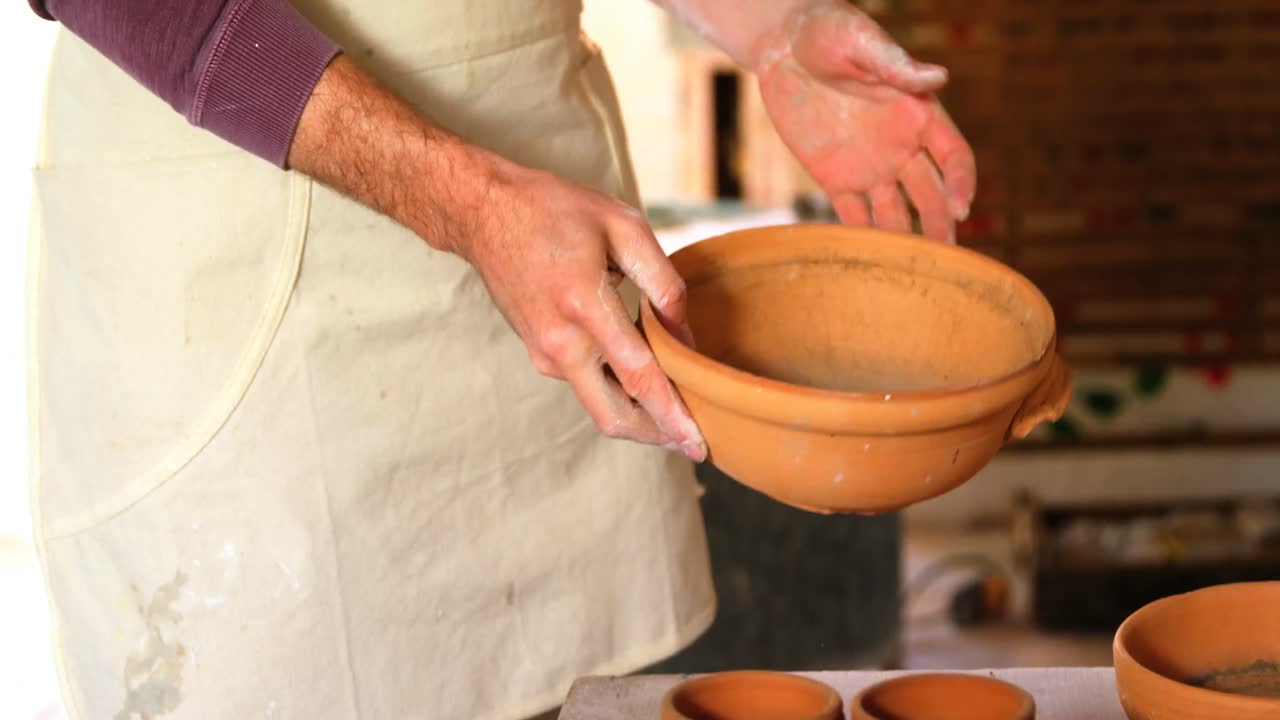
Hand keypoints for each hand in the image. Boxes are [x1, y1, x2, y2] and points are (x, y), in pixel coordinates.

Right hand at [288, 55, 705, 460]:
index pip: (638, 378)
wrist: (484, 212)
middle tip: (695, 444)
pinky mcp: (539, 354)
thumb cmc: (555, 210)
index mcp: (584, 307)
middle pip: (613, 417)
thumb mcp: (622, 226)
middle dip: (657, 437)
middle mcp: (560, 343)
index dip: (672, 415)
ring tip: (680, 410)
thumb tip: (686, 336)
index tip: (699, 444)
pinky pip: (586, 383)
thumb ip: (662, 282)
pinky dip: (618, 389)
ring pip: (601, 405)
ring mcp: (545, 354)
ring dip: (640, 414)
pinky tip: (644, 376)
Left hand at [755, 0, 975, 241]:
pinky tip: (870, 264)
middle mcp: (900, 145)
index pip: (953, 155)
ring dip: (906, 241)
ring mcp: (869, 165)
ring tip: (914, 274)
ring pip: (896, 212)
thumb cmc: (828, 30)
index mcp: (917, 113)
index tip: (961, 207)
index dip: (961, 181)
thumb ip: (896, 65)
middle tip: (947, 261)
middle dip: (941, 226)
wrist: (782, 45)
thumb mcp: (861, 42)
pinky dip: (862, 239)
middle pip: (931, 194)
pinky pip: (852, 214)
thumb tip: (938, 77)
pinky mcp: (834, 177)